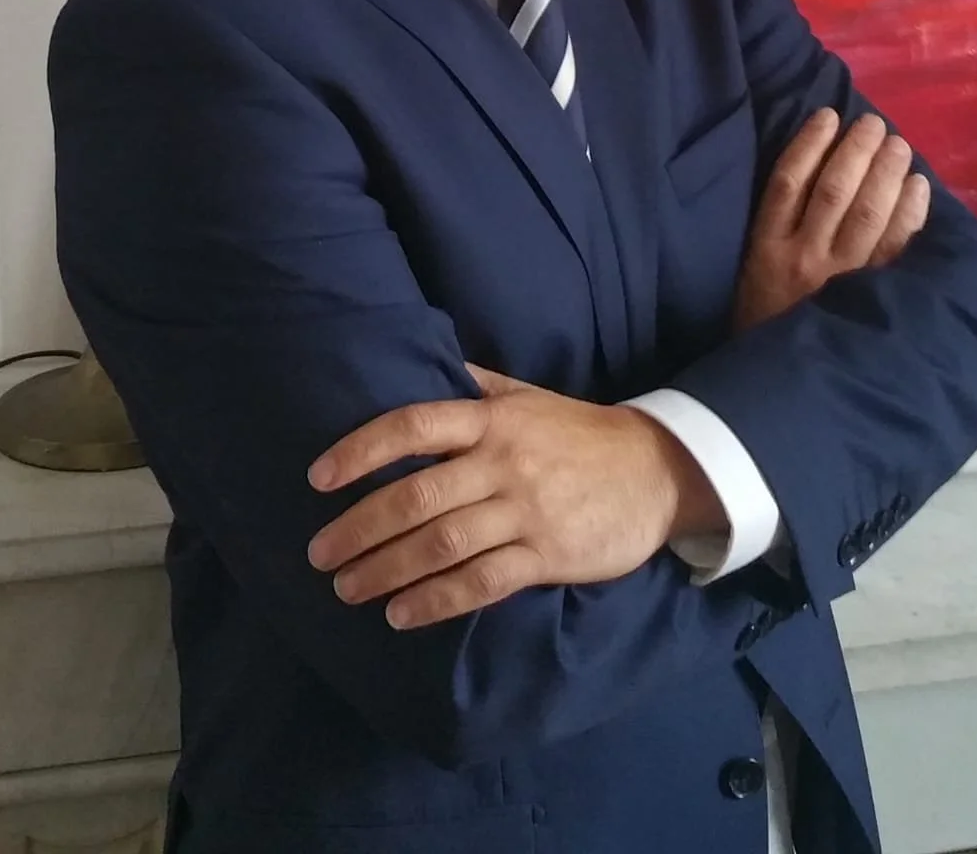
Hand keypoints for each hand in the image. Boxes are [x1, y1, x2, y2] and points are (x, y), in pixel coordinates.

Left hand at [306, 364, 723, 629]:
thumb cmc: (579, 434)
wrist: (657, 470)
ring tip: (347, 589)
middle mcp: (502, 461)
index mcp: (491, 418)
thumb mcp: (527, 396)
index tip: (318, 478)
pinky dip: (435, 601)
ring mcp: (525, 510)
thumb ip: (475, 386)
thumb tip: (422, 362)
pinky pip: (480, 583)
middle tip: (319, 554)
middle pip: (416, 496)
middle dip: (359, 527)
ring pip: (441, 544)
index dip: (360, 450)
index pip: (412, 427)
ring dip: (385, 570)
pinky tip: (400, 614)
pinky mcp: (547, 555)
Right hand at [733, 107, 930, 329]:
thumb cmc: (766, 323)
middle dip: (857, 150)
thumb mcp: (753, 273)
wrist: (778, 388)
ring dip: (886, 172)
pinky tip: (917, 187)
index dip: (809, 144)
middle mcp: (802, 257)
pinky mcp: (871, 298)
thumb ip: (775, 229)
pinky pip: (895, 247)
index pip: (787, 181)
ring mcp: (839, 278)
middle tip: (875, 125)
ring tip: (899, 146)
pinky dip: (910, 213)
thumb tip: (813, 171)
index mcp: (765, 248)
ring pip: (866, 212)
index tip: (829, 115)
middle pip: (832, 189)